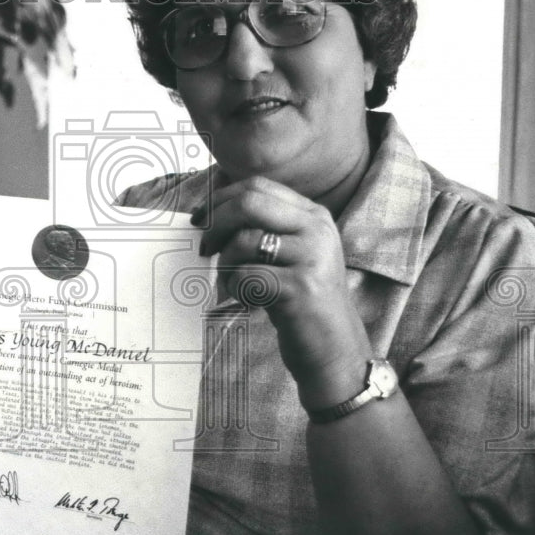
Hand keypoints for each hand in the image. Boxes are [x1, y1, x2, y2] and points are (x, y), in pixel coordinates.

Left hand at [194, 176, 371, 401]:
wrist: (334, 348)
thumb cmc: (300, 300)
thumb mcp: (291, 254)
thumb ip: (263, 228)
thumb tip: (211, 208)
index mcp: (313, 215)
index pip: (257, 186)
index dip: (221, 199)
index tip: (200, 218)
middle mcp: (317, 229)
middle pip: (249, 203)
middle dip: (217, 223)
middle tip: (204, 247)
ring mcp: (312, 257)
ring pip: (244, 240)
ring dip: (226, 263)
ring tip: (233, 283)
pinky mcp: (301, 288)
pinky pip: (247, 275)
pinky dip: (235, 287)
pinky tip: (246, 300)